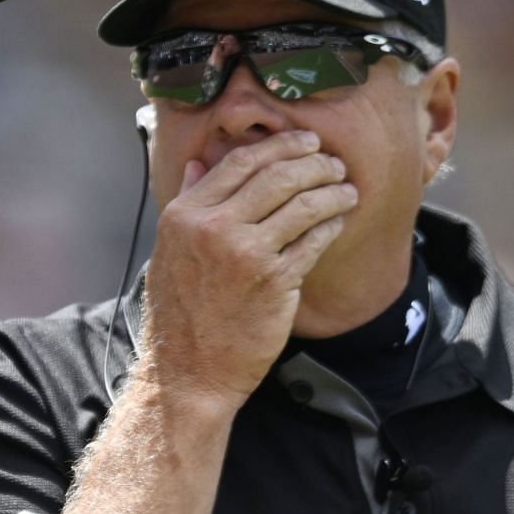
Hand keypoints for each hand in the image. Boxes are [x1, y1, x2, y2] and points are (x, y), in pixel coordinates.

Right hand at [136, 130, 356, 407]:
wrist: (189, 371)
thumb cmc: (180, 314)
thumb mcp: (168, 250)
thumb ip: (186, 202)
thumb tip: (199, 164)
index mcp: (184, 215)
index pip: (240, 162)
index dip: (280, 146)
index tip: (304, 142)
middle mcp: (212, 228)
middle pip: (277, 175)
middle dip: (315, 163)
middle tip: (333, 163)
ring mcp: (245, 254)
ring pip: (303, 204)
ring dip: (332, 191)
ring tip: (346, 190)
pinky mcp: (274, 281)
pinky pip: (314, 240)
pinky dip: (332, 225)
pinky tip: (339, 220)